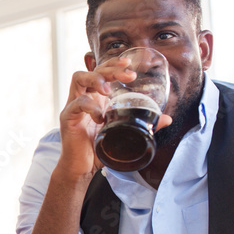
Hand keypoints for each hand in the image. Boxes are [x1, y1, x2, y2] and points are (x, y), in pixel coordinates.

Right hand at [59, 57, 172, 177]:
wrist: (82, 169)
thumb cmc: (99, 151)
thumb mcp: (124, 134)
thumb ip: (142, 124)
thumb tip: (166, 119)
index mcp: (97, 98)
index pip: (102, 72)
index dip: (113, 64)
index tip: (129, 64)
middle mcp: (84, 98)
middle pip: (93, 70)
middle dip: (111, 68)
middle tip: (128, 75)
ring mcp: (74, 106)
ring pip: (78, 78)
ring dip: (95, 79)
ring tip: (107, 89)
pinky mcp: (67, 118)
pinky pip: (77, 103)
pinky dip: (90, 106)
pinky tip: (100, 117)